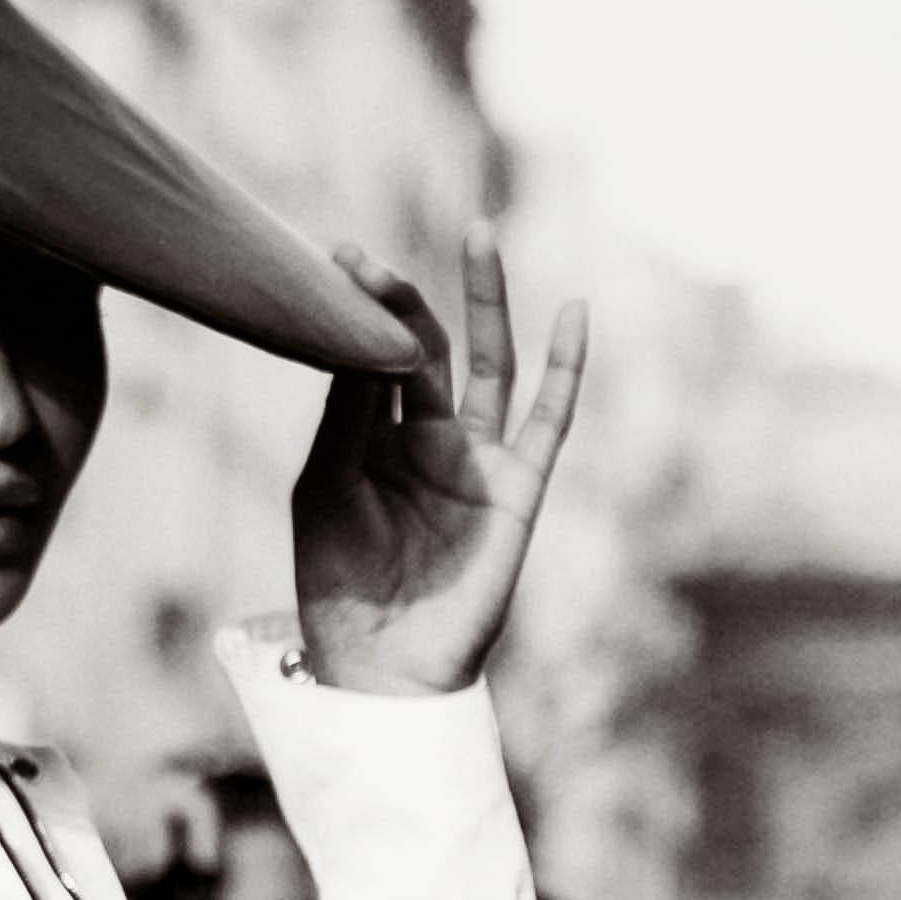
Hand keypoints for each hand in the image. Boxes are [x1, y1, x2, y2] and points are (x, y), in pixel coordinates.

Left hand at [290, 222, 585, 699]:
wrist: (382, 665)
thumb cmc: (342, 585)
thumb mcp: (327, 488)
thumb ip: (348, 416)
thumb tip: (361, 339)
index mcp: (376, 439)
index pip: (373, 358)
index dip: (358, 315)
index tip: (334, 263)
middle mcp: (429, 440)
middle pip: (425, 348)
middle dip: (402, 300)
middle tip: (368, 256)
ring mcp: (476, 461)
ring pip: (488, 365)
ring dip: (486, 301)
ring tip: (480, 234)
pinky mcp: (518, 489)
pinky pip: (550, 422)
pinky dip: (566, 369)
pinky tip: (573, 314)